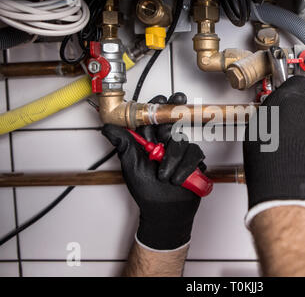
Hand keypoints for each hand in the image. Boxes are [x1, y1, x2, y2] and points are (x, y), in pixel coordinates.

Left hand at [102, 93, 205, 249]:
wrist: (165, 211)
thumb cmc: (145, 191)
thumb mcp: (130, 165)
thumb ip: (123, 143)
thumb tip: (107, 127)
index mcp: (147, 141)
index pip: (152, 118)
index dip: (157, 106)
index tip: (162, 97)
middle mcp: (164, 143)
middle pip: (171, 121)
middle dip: (174, 112)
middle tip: (177, 100)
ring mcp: (179, 151)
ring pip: (181, 140)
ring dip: (173, 158)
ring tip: (164, 175)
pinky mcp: (193, 160)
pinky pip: (193, 154)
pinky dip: (185, 167)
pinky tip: (177, 178)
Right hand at [243, 76, 304, 220]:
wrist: (290, 189)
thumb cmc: (268, 163)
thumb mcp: (256, 131)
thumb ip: (269, 116)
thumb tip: (271, 117)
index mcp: (289, 100)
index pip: (298, 83)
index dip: (295, 91)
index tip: (294, 95)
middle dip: (304, 118)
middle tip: (291, 135)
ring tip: (301, 154)